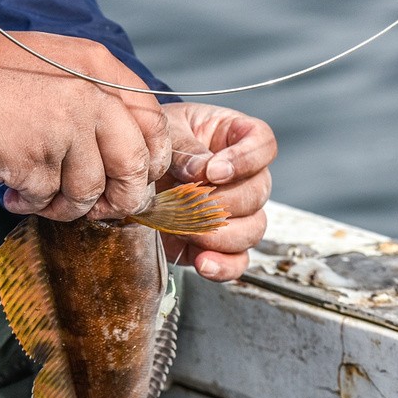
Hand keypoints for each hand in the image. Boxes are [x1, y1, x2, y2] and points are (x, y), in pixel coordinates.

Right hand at [0, 29, 170, 221]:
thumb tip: (127, 147)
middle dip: (122, 199)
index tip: (134, 177)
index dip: (151, 162)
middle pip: (134, 167)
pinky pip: (47, 200)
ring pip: (89, 193)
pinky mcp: (32, 160)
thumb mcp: (62, 65)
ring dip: (67, 207)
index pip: (155, 125)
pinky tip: (14, 193)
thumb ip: (100, 97)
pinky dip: (31, 206)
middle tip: (100, 206)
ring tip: (42, 198)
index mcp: (102, 70)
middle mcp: (90, 97)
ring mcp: (63, 130)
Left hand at [159, 102, 275, 280]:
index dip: (246, 160)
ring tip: (186, 228)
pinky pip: (237, 261)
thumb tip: (201, 170)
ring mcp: (237, 213)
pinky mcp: (220, 245)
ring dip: (220, 234)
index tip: (214, 171)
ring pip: (253, 229)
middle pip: (259, 193)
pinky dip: (222, 266)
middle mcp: (245, 176)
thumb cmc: (155, 143)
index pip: (263, 145)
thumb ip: (184, 147)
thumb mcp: (166, 131)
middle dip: (224, 202)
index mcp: (235, 137)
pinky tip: (202, 262)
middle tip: (190, 202)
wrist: (134, 175)